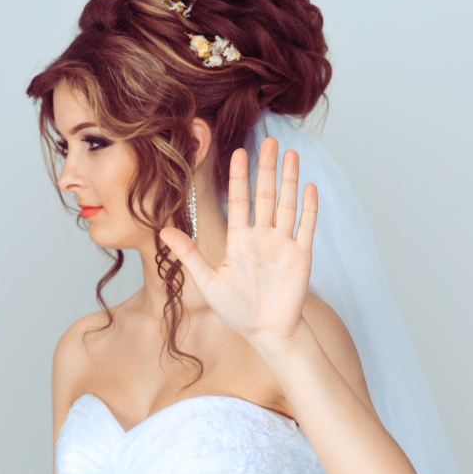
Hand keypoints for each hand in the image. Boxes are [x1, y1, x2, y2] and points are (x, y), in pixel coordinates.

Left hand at [159, 137, 317, 343]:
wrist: (267, 332)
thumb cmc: (237, 311)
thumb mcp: (208, 281)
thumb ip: (189, 255)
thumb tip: (162, 232)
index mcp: (240, 240)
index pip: (239, 201)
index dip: (239, 177)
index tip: (238, 152)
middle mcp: (262, 237)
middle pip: (266, 195)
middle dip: (267, 168)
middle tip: (270, 141)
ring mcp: (283, 244)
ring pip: (287, 204)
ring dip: (290, 180)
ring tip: (291, 154)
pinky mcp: (301, 255)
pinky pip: (306, 226)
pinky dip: (309, 208)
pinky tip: (309, 187)